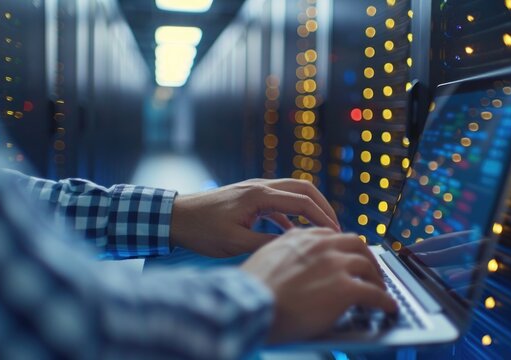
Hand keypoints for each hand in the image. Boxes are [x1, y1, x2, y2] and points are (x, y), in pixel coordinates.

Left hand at [169, 178, 339, 256]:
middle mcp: (260, 186)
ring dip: (308, 208)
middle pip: (303, 188)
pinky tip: (292, 234)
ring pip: (291, 192)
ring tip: (320, 230)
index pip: (302, 202)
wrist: (174, 217)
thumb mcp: (235, 243)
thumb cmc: (201, 230)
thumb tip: (295, 248)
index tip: (336, 234)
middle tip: (336, 228)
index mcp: (259, 195)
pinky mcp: (248, 197)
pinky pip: (278, 201)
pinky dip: (290, 214)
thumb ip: (267, 244)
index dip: (323, 218)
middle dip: (323, 207)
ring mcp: (254, 189)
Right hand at [241, 228, 396, 343]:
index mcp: (301, 237)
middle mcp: (322, 246)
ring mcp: (336, 265)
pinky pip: (374, 293)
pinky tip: (388, 307)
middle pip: (355, 244)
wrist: (252, 305)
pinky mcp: (346, 288)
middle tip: (370, 270)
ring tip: (380, 290)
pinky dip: (384, 300)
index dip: (342, 247)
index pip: (331, 235)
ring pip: (368, 265)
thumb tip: (288, 262)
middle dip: (366, 257)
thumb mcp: (264, 257)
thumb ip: (283, 253)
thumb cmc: (253, 289)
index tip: (346, 256)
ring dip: (377, 279)